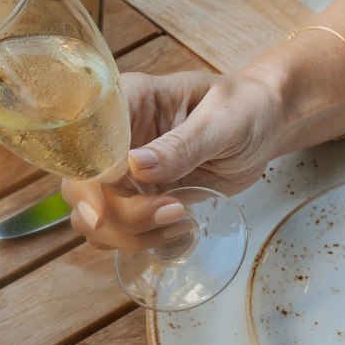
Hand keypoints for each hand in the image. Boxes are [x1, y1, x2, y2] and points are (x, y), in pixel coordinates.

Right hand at [62, 69, 286, 251]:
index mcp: (127, 103)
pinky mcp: (138, 199)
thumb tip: (136, 167)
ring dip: (128, 233)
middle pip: (80, 186)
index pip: (84, 140)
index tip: (103, 211)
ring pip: (93, 216)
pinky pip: (118, 230)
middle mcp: (115, 139)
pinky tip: (178, 229)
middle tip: (169, 211)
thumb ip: (182, 144)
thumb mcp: (222, 120)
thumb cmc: (245, 108)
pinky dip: (140, 240)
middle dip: (116, 214)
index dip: (85, 178)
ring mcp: (123, 172)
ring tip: (179, 220)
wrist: (264, 125)